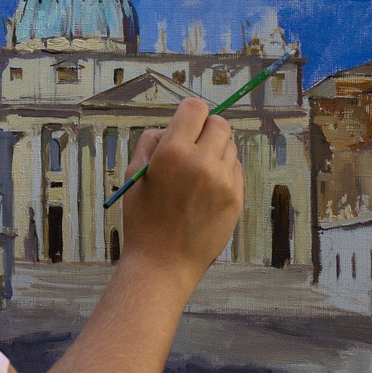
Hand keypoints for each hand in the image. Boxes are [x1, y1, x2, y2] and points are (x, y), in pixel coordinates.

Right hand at [121, 98, 243, 284]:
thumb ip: (151, 142)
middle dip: (205, 130)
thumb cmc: (143, 218)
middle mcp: (203, 162)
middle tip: (192, 147)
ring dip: (216, 151)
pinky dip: (223, 171)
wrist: (163, 263)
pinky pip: (236, 169)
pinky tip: (205, 189)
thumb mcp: (134, 175)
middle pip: (219, 124)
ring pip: (230, 146)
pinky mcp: (237, 198)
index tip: (184, 124)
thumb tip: (171, 127)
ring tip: (197, 174)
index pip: (195, 109)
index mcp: (173, 152)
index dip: (189, 113)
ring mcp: (224, 181)